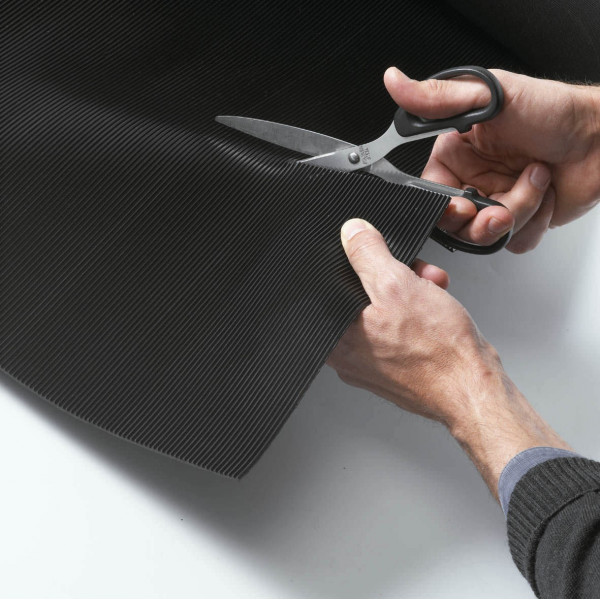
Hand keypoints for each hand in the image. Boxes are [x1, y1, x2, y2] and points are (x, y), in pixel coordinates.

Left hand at [328, 219, 570, 494]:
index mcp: (334, 338)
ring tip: (431, 292)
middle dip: (393, 277)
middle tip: (415, 276)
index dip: (361, 264)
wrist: (474, 389)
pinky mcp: (393, 365)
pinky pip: (397, 328)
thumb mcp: (398, 285)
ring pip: (382, 310)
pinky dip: (414, 314)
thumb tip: (351, 233)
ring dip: (408, 292)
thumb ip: (368, 254)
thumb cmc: (439, 353)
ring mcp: (370, 362)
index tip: (384, 260)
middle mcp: (347, 355)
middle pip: (360, 297)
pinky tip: (434, 309)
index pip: (332, 285)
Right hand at [384, 67, 599, 252]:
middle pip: (456, 224)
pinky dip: (534, 223)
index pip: (431, 194)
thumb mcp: (490, 96)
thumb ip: (437, 97)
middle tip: (503, 206)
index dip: (445, 209)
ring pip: (487, 236)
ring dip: (519, 212)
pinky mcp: (522, 219)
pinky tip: (545, 195)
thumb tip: (395, 82)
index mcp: (456, 155)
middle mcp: (473, 180)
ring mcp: (497, 201)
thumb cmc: (552, 111)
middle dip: (483, 220)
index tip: (464, 205)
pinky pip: (513, 242)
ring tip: (536, 180)